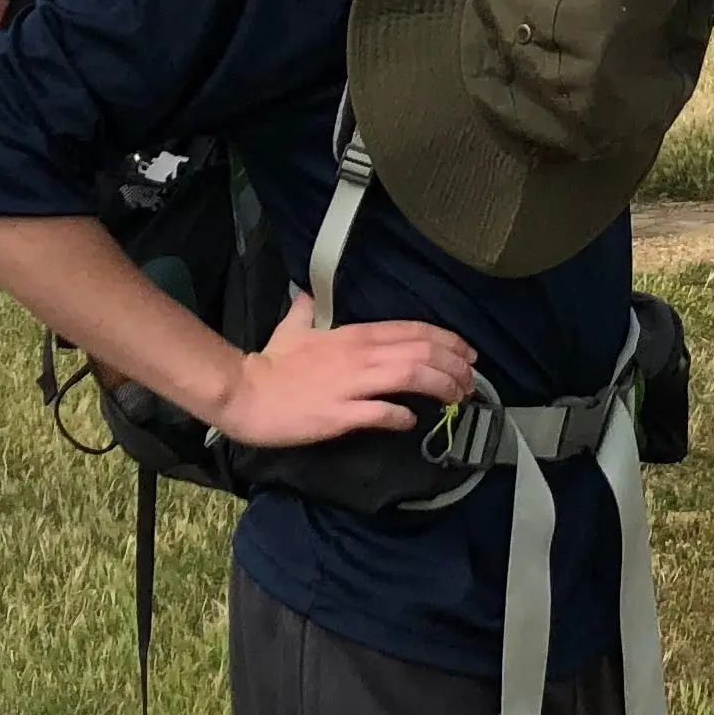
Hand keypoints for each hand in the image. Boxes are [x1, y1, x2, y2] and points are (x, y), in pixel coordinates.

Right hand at [211, 292, 479, 446]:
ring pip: (411, 376)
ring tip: (457, 399)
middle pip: (422, 352)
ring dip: (441, 386)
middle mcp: (360, 354)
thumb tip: (304, 293)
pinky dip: (403, 416)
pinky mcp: (340, 414)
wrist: (244, 393)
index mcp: (355, 334)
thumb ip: (305, 309)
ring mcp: (351, 384)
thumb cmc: (272, 364)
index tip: (467, 353)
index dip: (447, 340)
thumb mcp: (293, 327)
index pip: (413, 330)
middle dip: (455, 365)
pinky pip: (382, 413)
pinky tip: (412, 421)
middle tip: (470, 381)